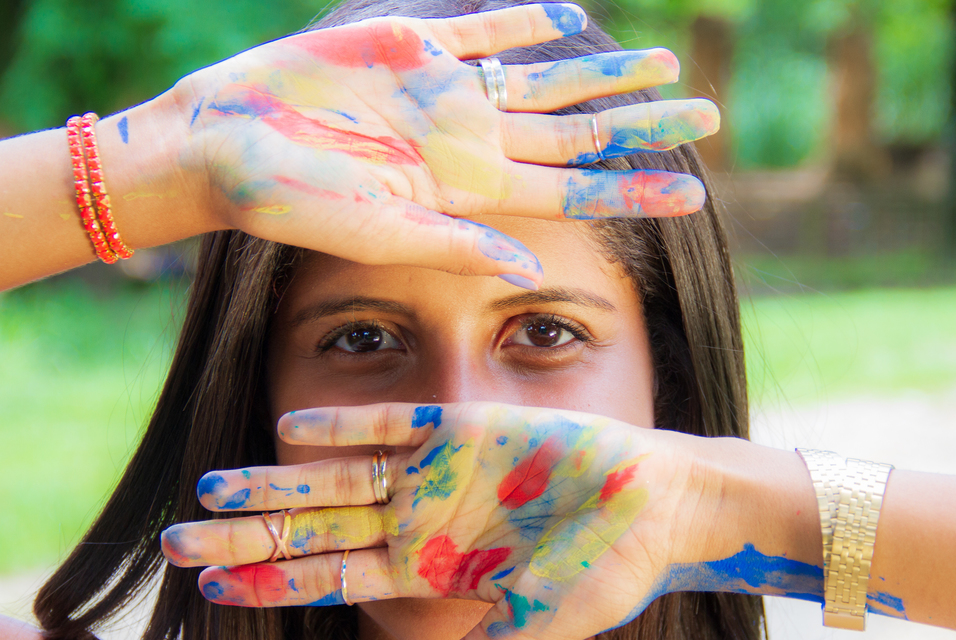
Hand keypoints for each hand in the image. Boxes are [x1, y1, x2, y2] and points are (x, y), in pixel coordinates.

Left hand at [161, 402, 702, 639]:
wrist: (656, 506)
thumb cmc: (604, 573)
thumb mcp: (531, 630)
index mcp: (427, 569)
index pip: (331, 578)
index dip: (272, 582)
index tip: (213, 588)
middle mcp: (419, 519)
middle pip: (316, 529)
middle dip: (248, 536)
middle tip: (176, 543)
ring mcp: (437, 473)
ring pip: (338, 478)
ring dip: (279, 484)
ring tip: (211, 487)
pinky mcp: (464, 428)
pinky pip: (392, 427)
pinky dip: (344, 429)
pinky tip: (292, 429)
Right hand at [173, 3, 718, 287]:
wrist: (223, 145)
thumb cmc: (287, 202)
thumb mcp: (373, 232)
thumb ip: (450, 246)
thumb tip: (529, 275)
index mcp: (470, 193)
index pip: (572, 192)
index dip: (633, 191)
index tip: (695, 193)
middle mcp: (470, 144)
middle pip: (578, 134)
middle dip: (643, 125)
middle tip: (711, 114)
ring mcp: (446, 94)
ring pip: (546, 81)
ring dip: (604, 73)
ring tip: (665, 63)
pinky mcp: (411, 44)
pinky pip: (484, 30)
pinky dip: (526, 21)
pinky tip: (573, 16)